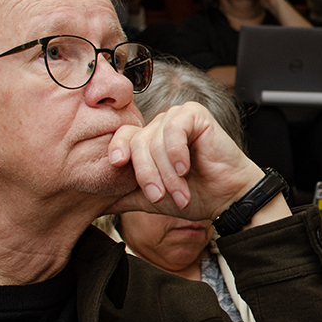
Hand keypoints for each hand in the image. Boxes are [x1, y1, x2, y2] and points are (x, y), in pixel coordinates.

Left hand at [106, 101, 265, 220]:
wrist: (228, 198)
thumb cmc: (196, 196)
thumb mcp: (151, 199)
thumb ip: (124, 197)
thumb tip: (94, 206)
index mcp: (148, 140)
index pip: (122, 138)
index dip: (117, 150)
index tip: (116, 165)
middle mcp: (160, 125)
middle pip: (137, 142)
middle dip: (147, 174)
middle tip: (159, 197)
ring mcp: (177, 117)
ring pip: (155, 141)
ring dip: (167, 173)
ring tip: (180, 193)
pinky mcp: (195, 114)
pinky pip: (174, 129)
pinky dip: (177, 152)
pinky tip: (187, 168)